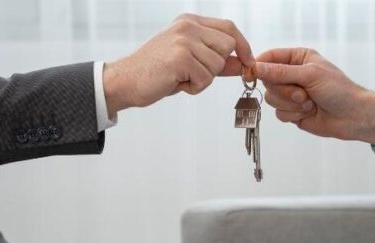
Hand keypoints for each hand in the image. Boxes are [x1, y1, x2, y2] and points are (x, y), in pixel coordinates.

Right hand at [103, 14, 254, 116]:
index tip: (248, 62)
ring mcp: (184, 40)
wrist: (126, 81)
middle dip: (217, 66)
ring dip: (203, 80)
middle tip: (193, 73)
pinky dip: (194, 88)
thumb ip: (215, 60)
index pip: (229, 27)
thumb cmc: (157, 73)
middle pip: (227, 46)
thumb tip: (241, 64)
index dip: (242, 45)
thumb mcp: (189, 62)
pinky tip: (176, 83)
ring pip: (217, 65)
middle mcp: (188, 26)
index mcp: (190, 21)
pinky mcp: (181, 57)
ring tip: (181, 78)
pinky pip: (206, 79)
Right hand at [253, 47, 374, 143]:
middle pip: (268, 81)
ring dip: (290, 104)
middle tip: (302, 94)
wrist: (352, 116)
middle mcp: (292, 75)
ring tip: (309, 104)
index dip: (259, 66)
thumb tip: (256, 67)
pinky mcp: (292, 112)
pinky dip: (293, 115)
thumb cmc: (338, 90)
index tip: (252, 74)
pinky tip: (308, 113)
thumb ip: (281, 72)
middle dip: (284, 90)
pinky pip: (279, 114)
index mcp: (298, 58)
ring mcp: (291, 94)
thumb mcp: (310, 75)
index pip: (270, 57)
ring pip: (272, 99)